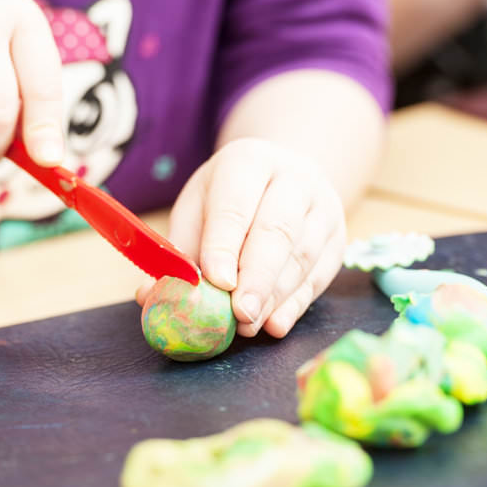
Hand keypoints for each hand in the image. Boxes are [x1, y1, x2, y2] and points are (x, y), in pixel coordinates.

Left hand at [138, 138, 346, 338]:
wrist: (285, 176)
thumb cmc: (230, 197)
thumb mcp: (198, 208)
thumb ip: (179, 250)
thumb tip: (149, 295)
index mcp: (248, 161)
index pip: (236, 205)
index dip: (225, 245)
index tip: (216, 281)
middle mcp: (294, 178)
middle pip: (277, 230)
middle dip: (256, 277)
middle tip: (239, 314)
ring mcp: (322, 208)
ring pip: (302, 256)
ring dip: (274, 297)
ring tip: (249, 325)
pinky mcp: (337, 239)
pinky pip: (319, 276)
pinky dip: (296, 305)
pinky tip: (276, 324)